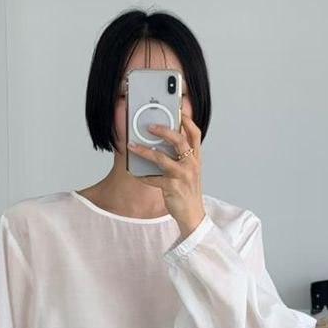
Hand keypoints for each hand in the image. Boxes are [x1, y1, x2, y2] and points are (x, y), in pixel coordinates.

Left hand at [127, 114, 205, 237]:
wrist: (192, 215)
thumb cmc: (188, 192)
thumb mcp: (189, 172)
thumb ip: (180, 158)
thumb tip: (161, 144)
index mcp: (195, 159)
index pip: (195, 134)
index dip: (187, 121)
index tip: (177, 111)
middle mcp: (191, 165)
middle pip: (179, 140)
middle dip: (163, 130)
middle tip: (149, 126)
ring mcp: (182, 176)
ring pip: (161, 158)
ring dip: (144, 151)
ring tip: (132, 146)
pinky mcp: (172, 187)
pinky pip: (153, 178)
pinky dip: (142, 176)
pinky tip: (135, 173)